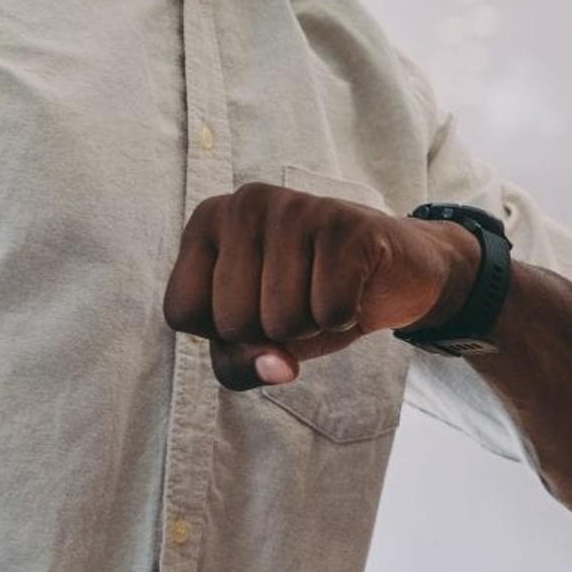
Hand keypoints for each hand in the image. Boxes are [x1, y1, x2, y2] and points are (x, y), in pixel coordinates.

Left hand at [163, 182, 476, 391]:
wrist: (391, 271)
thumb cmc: (308, 298)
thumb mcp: (256, 338)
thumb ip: (239, 363)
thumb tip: (278, 369)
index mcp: (206, 221)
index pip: (181, 312)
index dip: (222, 334)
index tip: (254, 306)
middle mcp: (243, 203)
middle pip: (231, 323)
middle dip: (271, 334)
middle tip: (298, 300)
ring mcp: (295, 206)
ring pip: (281, 321)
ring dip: (311, 327)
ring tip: (322, 293)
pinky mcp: (346, 224)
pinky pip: (329, 310)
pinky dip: (344, 317)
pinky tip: (351, 287)